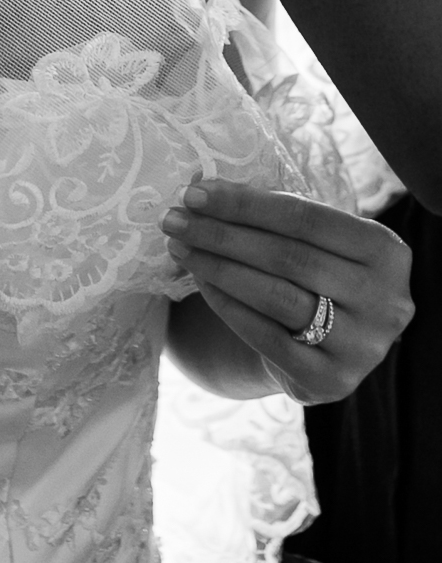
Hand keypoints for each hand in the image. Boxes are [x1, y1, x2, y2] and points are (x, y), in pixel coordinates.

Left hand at [161, 180, 412, 403]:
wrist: (325, 349)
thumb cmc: (314, 277)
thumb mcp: (311, 242)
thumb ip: (268, 213)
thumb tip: (201, 182)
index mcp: (387, 251)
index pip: (306, 217)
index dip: (246, 204)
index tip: (195, 193)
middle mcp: (386, 300)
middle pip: (288, 256)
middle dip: (222, 234)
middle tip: (175, 220)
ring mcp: (363, 346)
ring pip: (276, 296)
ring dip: (217, 268)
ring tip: (180, 247)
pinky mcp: (331, 380)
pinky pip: (265, 336)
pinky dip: (226, 305)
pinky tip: (199, 283)